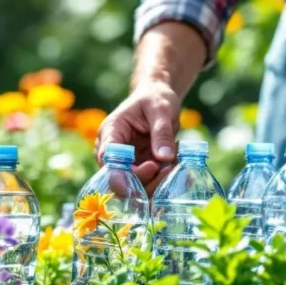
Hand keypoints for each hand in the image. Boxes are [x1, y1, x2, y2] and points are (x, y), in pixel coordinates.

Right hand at [95, 80, 180, 194]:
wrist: (159, 99)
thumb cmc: (155, 98)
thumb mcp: (161, 109)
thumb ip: (162, 132)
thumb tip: (164, 157)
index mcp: (110, 132)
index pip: (109, 160)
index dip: (125, 172)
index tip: (152, 167)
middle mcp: (112, 152)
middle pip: (120, 179)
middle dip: (147, 180)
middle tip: (170, 167)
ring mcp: (124, 162)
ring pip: (135, 186)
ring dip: (157, 181)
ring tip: (176, 162)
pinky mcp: (138, 169)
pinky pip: (147, 182)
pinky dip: (162, 179)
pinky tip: (176, 165)